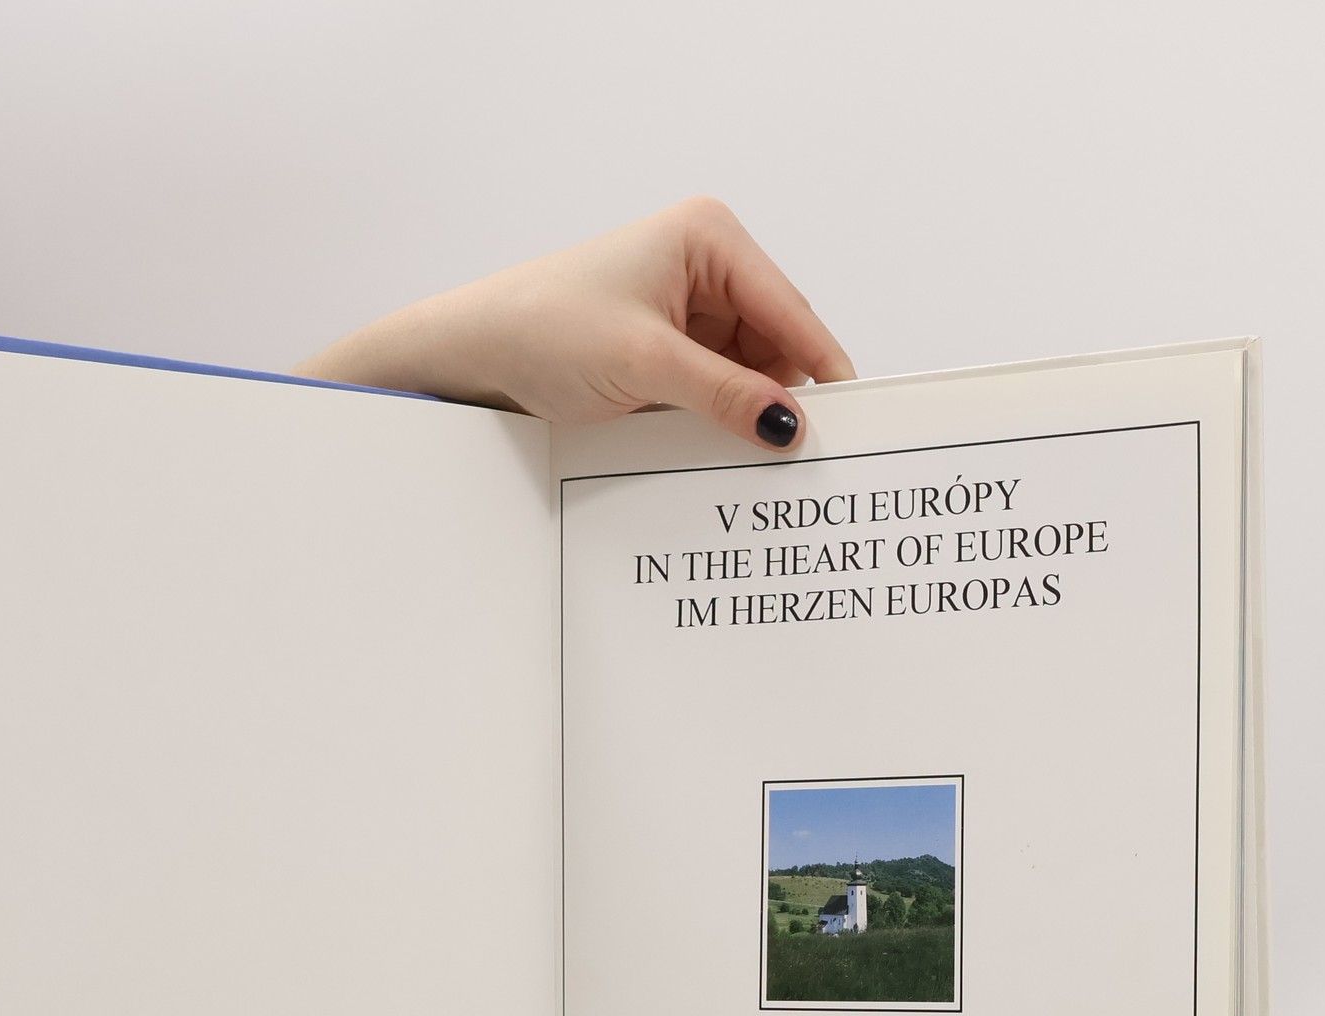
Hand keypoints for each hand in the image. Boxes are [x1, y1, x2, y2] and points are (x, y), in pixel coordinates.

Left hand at [295, 197, 854, 451]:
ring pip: (746, 372)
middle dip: (783, 396)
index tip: (853, 424)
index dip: (822, 368)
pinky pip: (714, 388)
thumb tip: (791, 426)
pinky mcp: (664, 349)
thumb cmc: (543, 329)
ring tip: (762, 467)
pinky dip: (720, 420)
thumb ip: (725, 395)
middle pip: (775, 342)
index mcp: (709, 237)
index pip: (789, 309)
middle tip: (808, 461)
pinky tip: (724, 455)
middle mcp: (704, 265)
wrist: (471, 353)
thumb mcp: (645, 365)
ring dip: (748, 415)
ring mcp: (684, 308)